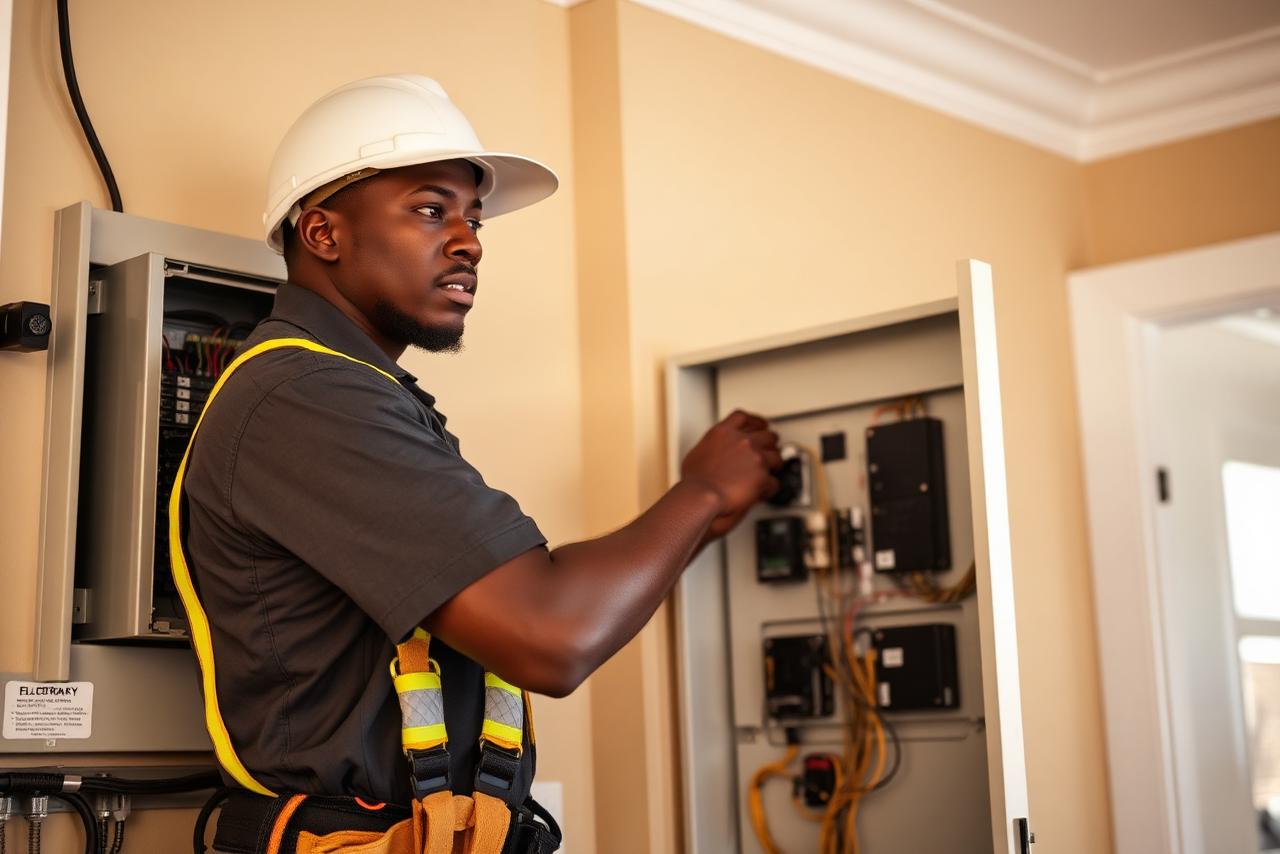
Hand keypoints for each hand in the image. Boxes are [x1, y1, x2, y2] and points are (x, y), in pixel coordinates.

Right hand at [680, 409, 780, 539]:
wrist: (701, 496)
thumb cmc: (695, 482)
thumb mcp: (697, 453)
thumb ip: (711, 447)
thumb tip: (714, 453)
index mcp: (723, 433)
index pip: (743, 417)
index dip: (754, 421)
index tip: (760, 425)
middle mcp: (742, 441)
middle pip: (766, 435)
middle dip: (769, 443)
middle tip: (768, 450)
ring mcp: (755, 457)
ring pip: (776, 456)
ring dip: (773, 464)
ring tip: (770, 472)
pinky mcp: (763, 476)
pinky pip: (774, 481)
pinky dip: (770, 487)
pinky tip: (764, 491)